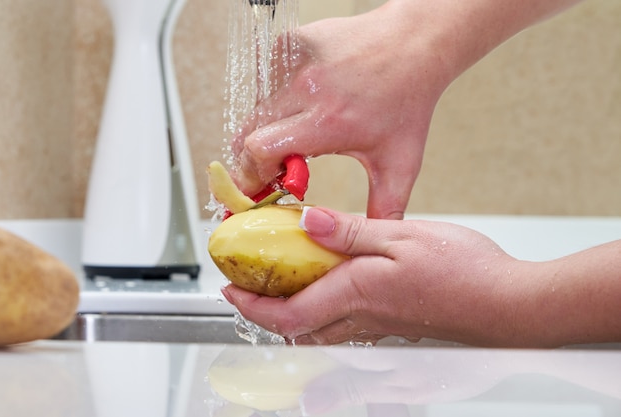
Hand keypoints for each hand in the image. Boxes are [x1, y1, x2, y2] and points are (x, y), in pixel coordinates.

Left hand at [222, 207, 529, 346]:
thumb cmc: (464, 272)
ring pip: (320, 328)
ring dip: (292, 309)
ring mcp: (380, 323)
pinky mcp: (396, 322)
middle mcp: (363, 315)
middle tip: (250, 284)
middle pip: (298, 327)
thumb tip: (307, 222)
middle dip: (266, 310)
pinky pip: (346, 323)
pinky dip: (323, 307)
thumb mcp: (404, 235)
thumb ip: (351, 231)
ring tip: (283, 279)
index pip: (289, 313)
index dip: (252, 306)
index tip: (230, 289)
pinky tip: (332, 281)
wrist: (507, 302)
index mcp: (358, 291)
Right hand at [231, 2, 451, 218]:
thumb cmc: (407, 102)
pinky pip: (266, 81)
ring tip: (296, 135)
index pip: (260, 151)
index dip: (250, 175)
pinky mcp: (290, 42)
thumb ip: (383, 210)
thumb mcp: (399, 164)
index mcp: (328, 121)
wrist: (413, 46)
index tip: (255, 191)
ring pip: (256, 107)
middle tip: (273, 169)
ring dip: (267, 128)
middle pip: (248, 132)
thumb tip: (368, 248)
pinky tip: (302, 104)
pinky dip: (276, 99)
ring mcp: (296, 61)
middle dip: (254, 158)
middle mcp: (306, 88)